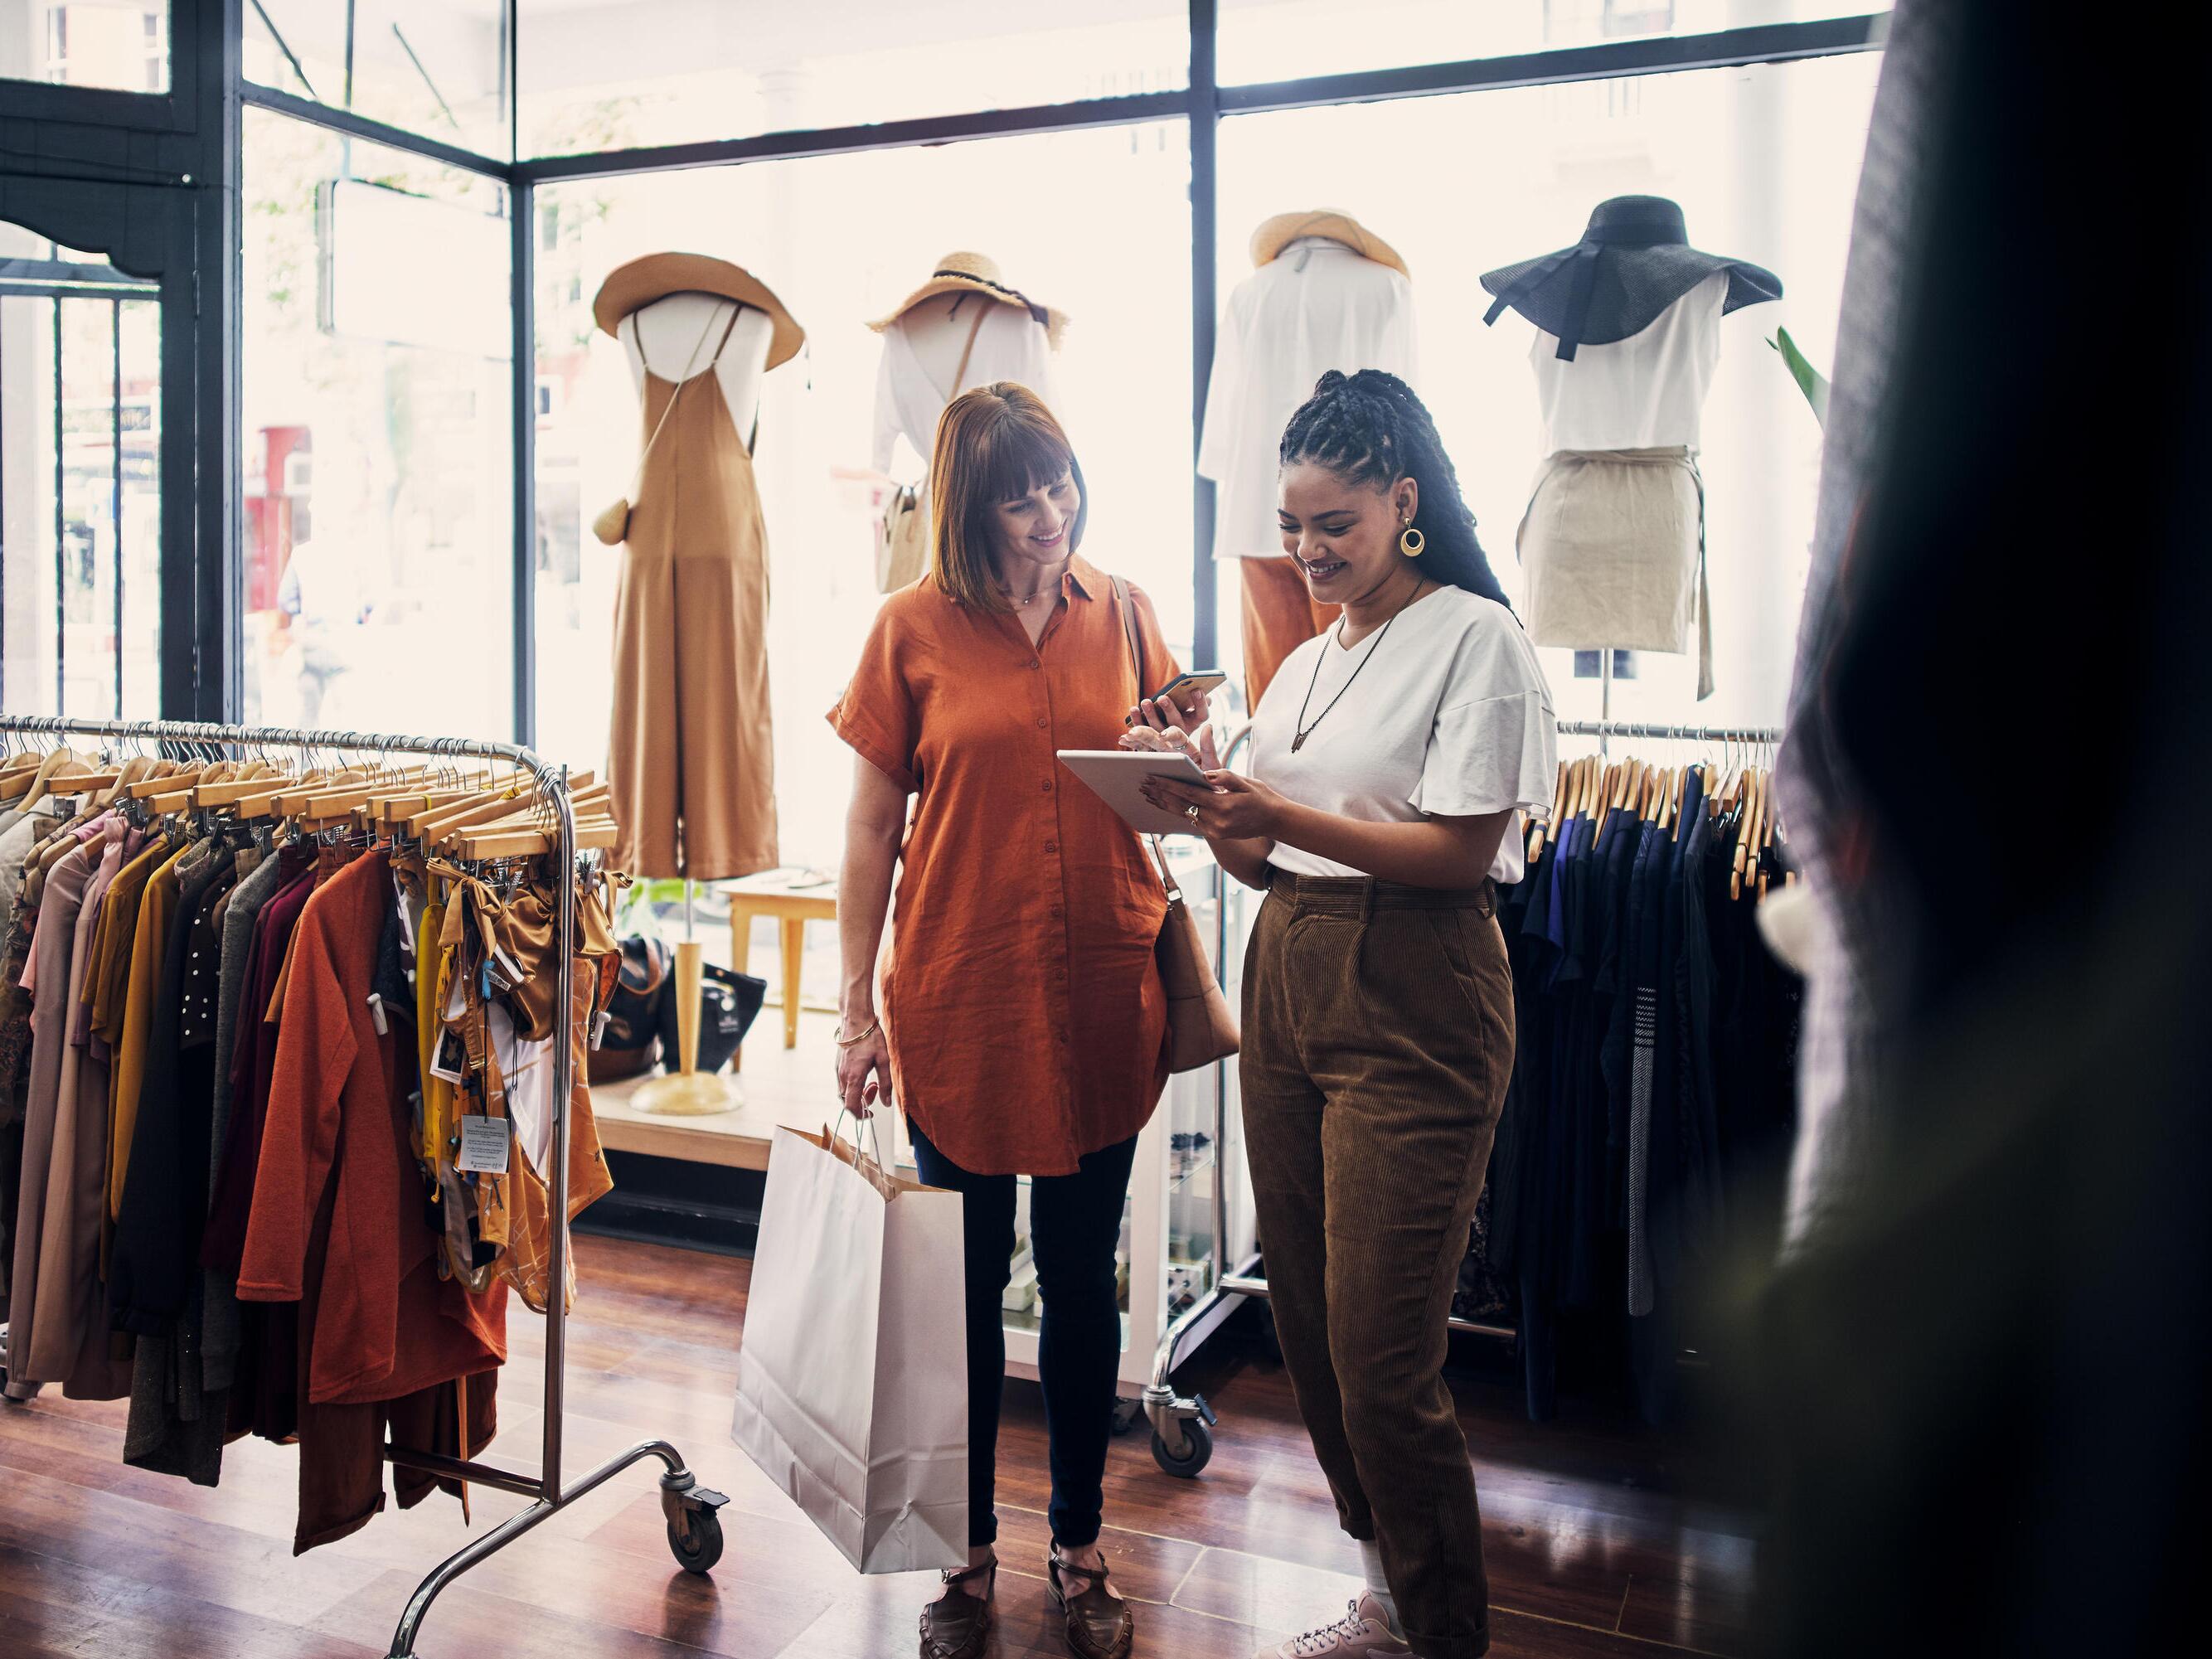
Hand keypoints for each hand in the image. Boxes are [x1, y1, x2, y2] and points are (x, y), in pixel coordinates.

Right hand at [835, 1014, 892, 1119]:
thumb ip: (886, 1083)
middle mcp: (842, 1076)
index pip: (851, 1106)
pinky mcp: (838, 1066)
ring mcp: (838, 1071)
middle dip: (863, 1102)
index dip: (860, 1115)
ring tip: (872, 1080)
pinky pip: (844, 1083)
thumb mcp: (884, 1060)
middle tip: (876, 1088)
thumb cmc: (870, 1038)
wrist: (856, 1019)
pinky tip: (864, 1073)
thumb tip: (887, 1103)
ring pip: (845, 1093)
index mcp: (853, 1077)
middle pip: (847, 1102)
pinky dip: (854, 1085)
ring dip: (858, 1093)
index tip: (871, 1114)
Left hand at [1126, 685, 1212, 736]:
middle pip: (1177, 723)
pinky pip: (1143, 731)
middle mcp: (1182, 733)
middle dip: (1170, 709)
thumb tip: (1200, 689)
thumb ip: (1194, 701)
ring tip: (1145, 702)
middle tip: (1162, 697)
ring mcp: (1165, 740)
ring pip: (1158, 728)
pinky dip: (1137, 720)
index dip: (1200, 703)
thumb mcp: (1189, 710)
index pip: (1202, 715)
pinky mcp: (1150, 742)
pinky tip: (1133, 709)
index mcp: (1193, 723)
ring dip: (1151, 715)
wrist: (1166, 743)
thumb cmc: (1178, 714)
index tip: (1196, 690)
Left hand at [1142, 769, 1284, 839]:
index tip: (1153, 777)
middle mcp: (1216, 822)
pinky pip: (1191, 821)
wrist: (1274, 821)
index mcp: (1223, 806)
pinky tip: (1165, 804)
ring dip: (1165, 804)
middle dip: (1161, 794)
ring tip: (1148, 794)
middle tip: (1143, 784)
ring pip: (1183, 815)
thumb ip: (1226, 777)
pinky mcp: (1214, 834)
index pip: (1189, 794)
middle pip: (1181, 806)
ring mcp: (1214, 831)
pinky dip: (1177, 811)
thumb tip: (1206, 775)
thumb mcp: (1247, 782)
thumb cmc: (1261, 797)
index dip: (1169, 785)